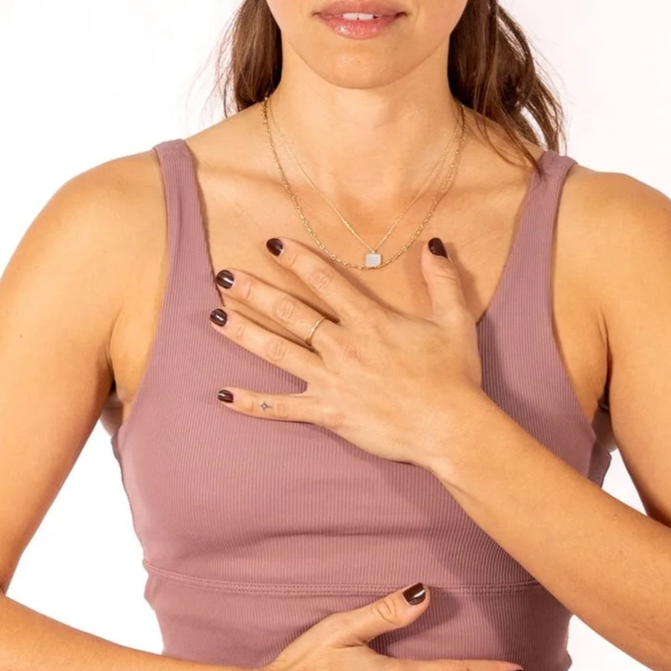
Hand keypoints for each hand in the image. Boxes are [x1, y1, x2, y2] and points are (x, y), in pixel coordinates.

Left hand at [209, 233, 484, 466]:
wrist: (450, 427)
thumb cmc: (454, 376)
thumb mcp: (455, 320)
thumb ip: (442, 280)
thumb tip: (434, 244)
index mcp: (369, 321)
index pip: (324, 281)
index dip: (297, 259)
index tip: (272, 244)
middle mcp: (343, 346)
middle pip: (289, 312)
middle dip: (254, 292)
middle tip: (224, 276)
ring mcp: (332, 381)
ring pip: (278, 352)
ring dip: (244, 334)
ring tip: (215, 317)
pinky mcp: (329, 413)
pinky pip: (282, 407)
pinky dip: (252, 403)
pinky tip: (225, 395)